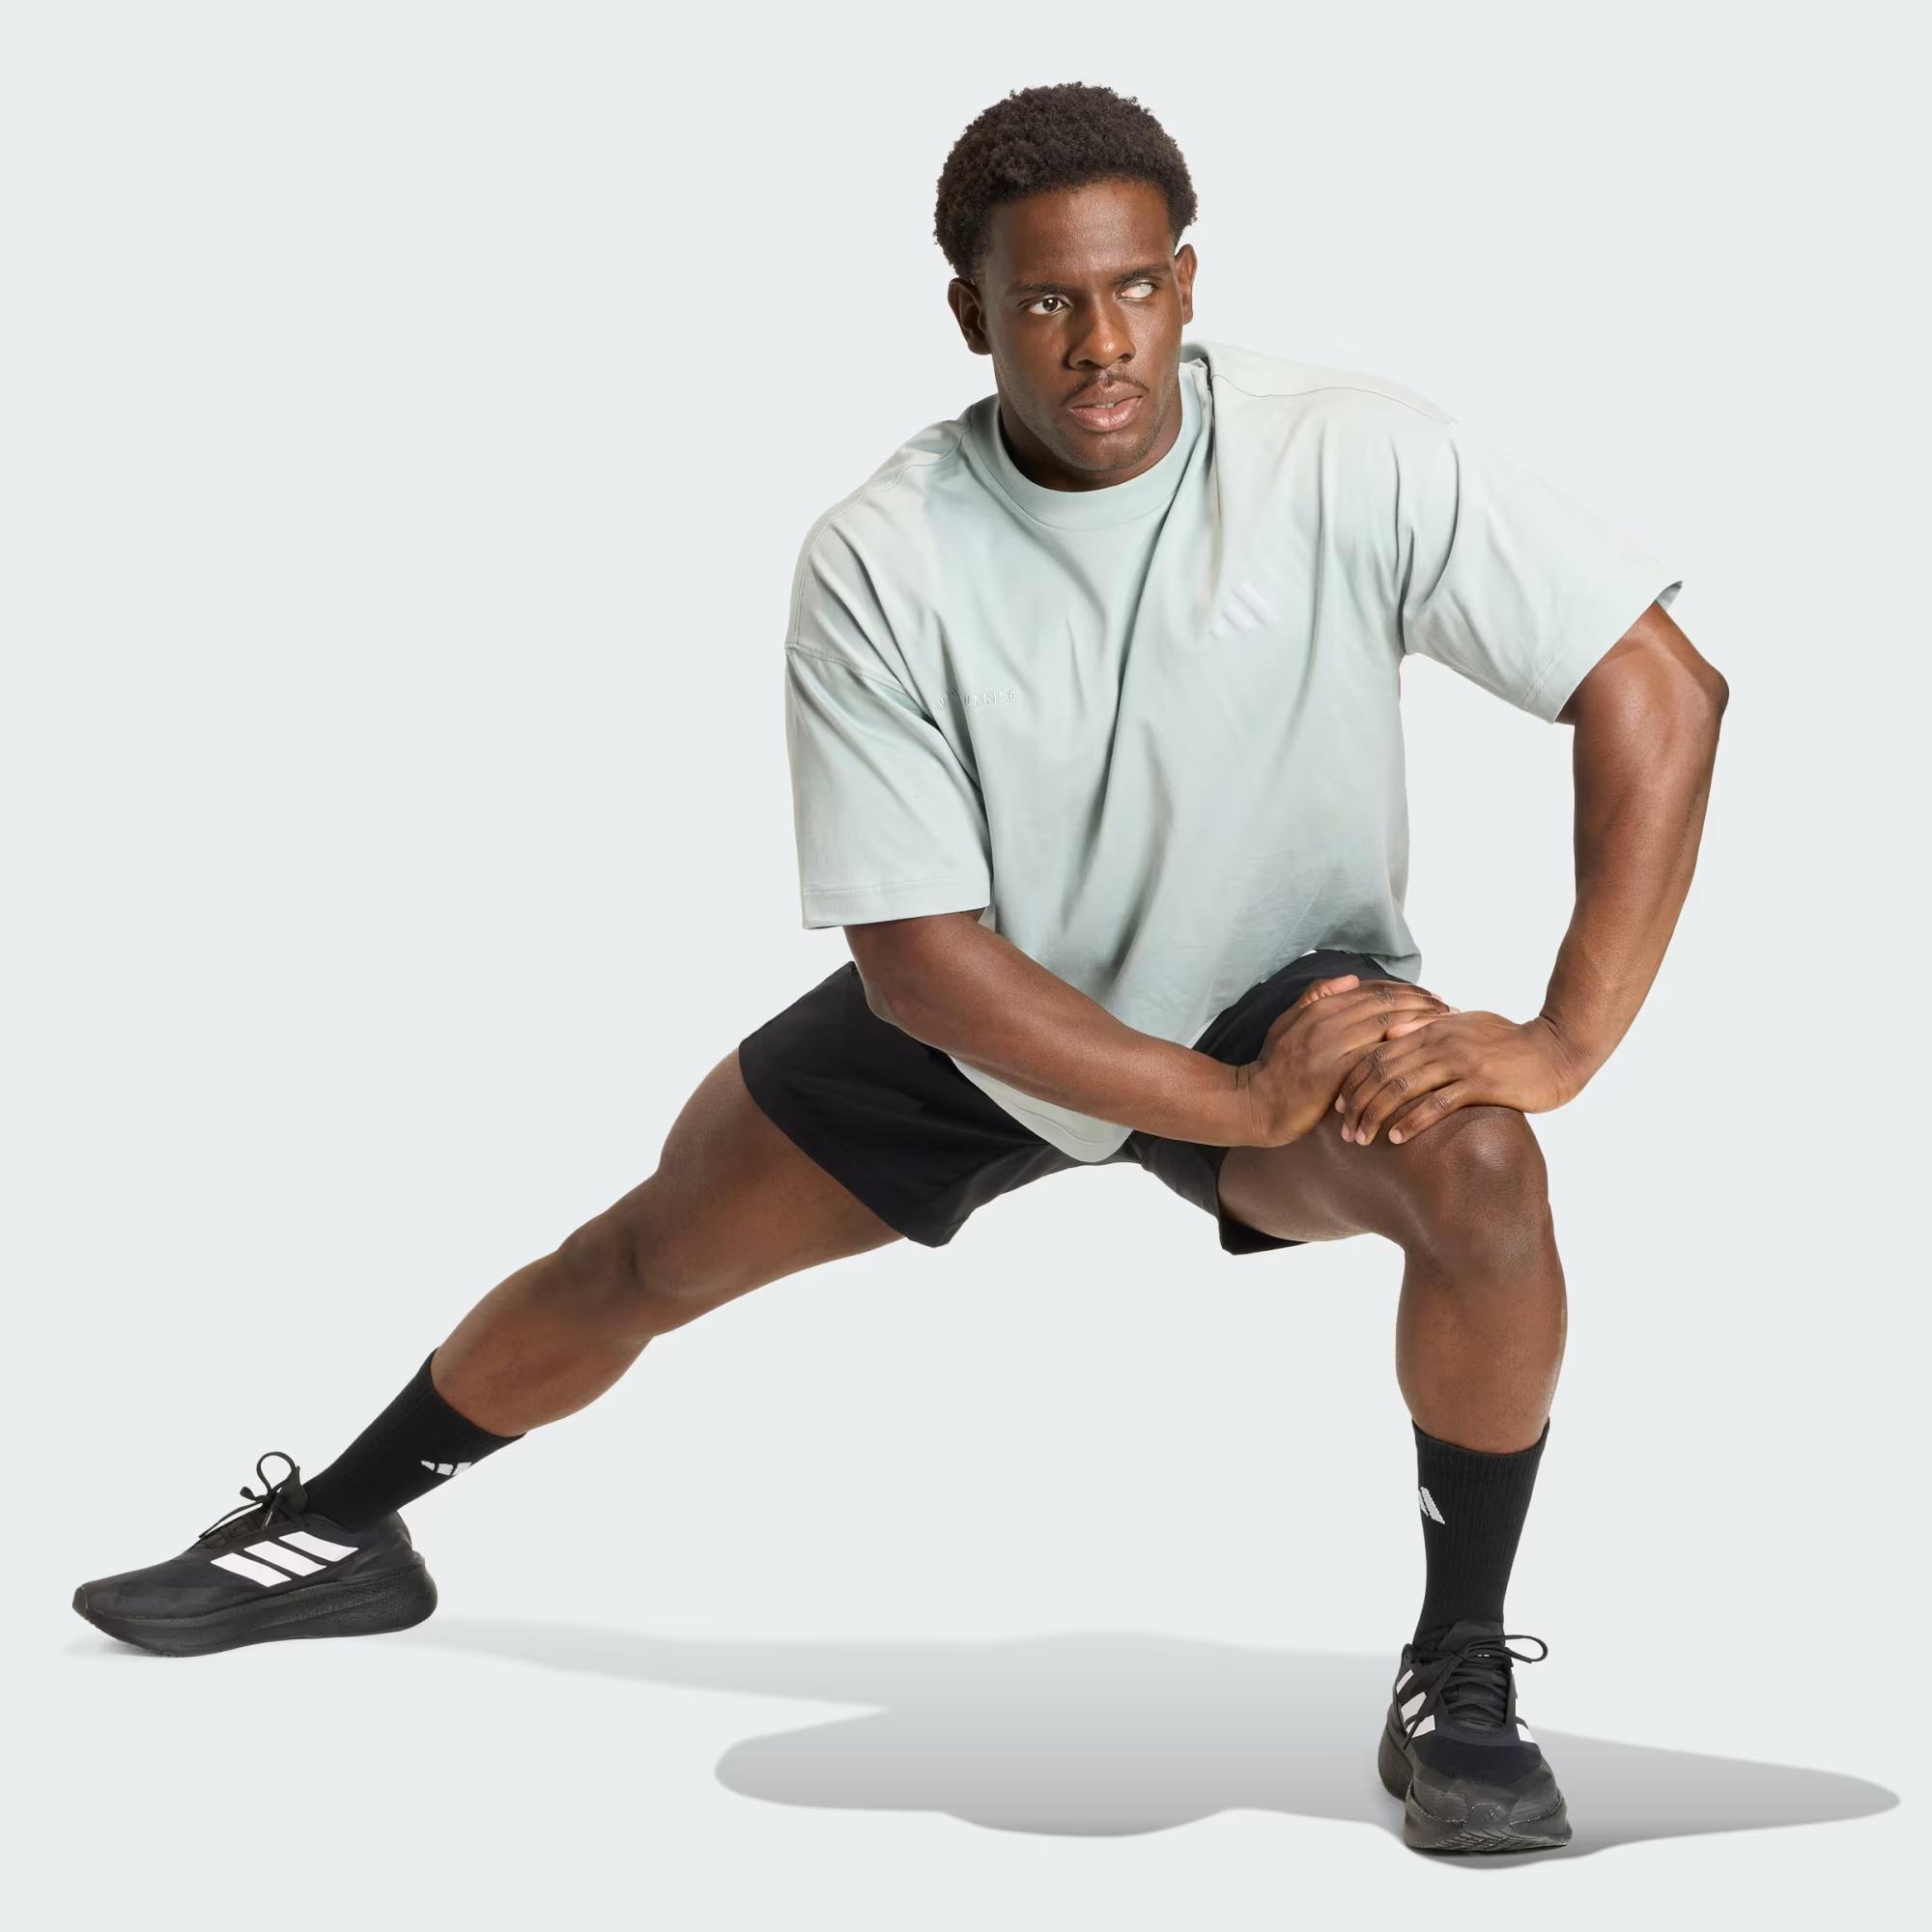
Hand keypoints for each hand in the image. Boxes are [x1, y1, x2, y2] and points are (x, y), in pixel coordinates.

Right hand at [1234, 973, 1454, 1147]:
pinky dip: (1401, 1054)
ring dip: (1419, 1026)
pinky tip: (1423, 1058)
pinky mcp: (1334, 1074)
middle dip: (1422, 1004)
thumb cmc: (1274, 1066)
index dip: (1407, 991)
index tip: (1433, 997)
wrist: (1255, 1103)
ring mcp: (1330, 1047)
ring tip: (1445, 1029)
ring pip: (1385, 1027)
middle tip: (1450, 1010)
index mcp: (1320, 1007)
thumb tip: (1351, 977)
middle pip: (1386, 1005)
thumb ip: (1317, 997)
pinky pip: (1376, 1058)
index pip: (1373, 990)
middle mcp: (1327, 1021)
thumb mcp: (1288, 1022)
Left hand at [1334, 1011, 1584, 1146]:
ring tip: (1361, 1138)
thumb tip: (1393, 1032)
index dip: (1353, 1078)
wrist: (1559, 1047)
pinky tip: (1396, 1137)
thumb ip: (1430, 1027)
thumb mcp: (1468, 1024)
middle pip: (1382, 1070)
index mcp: (1433, 1027)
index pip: (1379, 1051)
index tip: (1339, 1104)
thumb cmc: (1513, 1040)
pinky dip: (1412, 1120)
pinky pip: (1437, 1103)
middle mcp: (1440, 1041)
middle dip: (1357, 1101)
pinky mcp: (1480, 1082)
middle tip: (1344, 1129)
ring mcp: (1459, 1061)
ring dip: (1376, 1114)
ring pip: (1402, 1087)